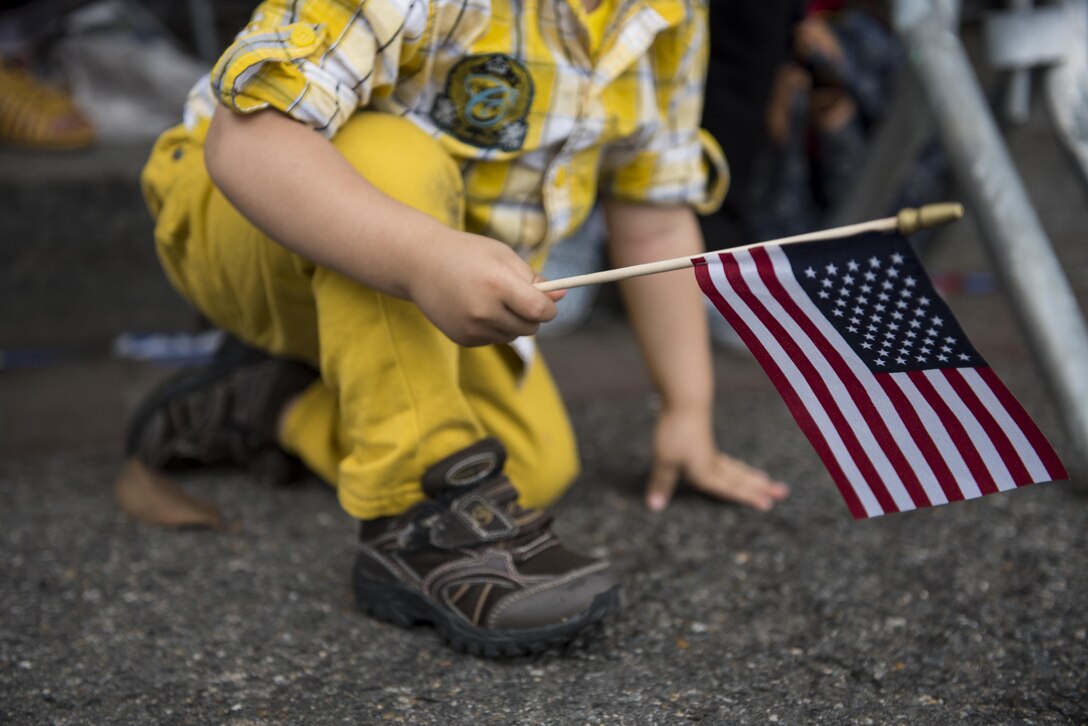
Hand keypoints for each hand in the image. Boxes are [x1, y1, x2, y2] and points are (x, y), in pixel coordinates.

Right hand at [409, 230, 564, 345]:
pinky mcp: (463, 339)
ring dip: (511, 321)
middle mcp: (485, 311)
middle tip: (518, 297)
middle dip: (532, 315)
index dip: (549, 308)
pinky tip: (475, 308)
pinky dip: (493, 327)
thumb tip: (561, 297)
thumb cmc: (468, 254)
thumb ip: (533, 279)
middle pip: (530, 328)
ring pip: (513, 336)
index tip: (547, 302)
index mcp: (499, 285)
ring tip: (492, 299)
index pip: (540, 311)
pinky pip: (493, 339)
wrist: (420, 263)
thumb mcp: (503, 256)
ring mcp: (472, 328)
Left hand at [645, 406, 789, 512]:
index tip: (768, 505)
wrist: (684, 402)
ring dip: (752, 477)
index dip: (748, 498)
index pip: (730, 490)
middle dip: (761, 488)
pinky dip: (737, 468)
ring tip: (767, 481)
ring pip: (737, 469)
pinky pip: (728, 462)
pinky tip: (738, 468)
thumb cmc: (676, 432)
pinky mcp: (706, 443)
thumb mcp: (665, 460)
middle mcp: (713, 465)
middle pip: (741, 479)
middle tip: (784, 492)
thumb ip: (661, 484)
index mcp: (706, 472)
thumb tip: (654, 506)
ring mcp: (711, 453)